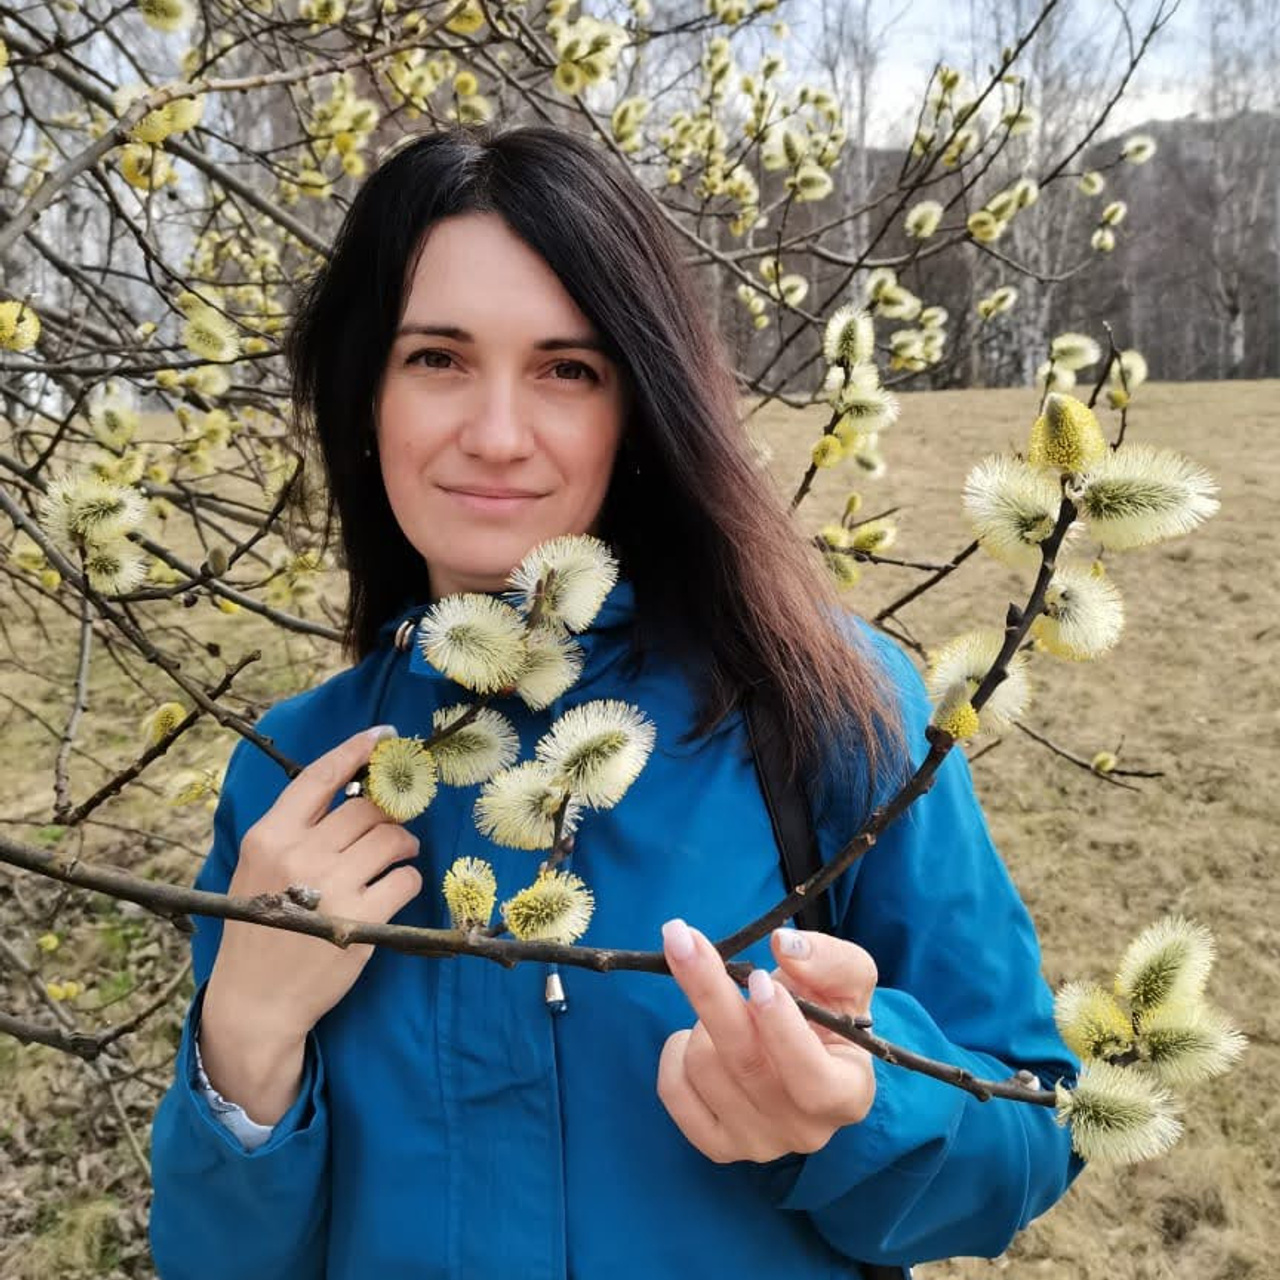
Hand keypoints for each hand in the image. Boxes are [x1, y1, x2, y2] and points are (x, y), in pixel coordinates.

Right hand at [203, 724, 423, 1049]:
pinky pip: (406, 879)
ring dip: (405, 844)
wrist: (256, 1001)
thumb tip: (354, 789)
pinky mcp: (361, 919)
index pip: (320, 777)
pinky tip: (393, 889)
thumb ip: (297, 829)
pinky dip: (408, 879)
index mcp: (269, 836)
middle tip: (392, 827)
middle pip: (367, 808)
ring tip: (398, 856)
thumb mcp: (258, 867)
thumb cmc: (261, 927)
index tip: (386, 736)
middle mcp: (299, 854)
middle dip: (389, 813)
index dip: (357, 750)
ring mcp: (332, 887)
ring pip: (393, 838)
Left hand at [656, 920, 876, 1163]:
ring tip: (729, 1008)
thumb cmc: (831, 1012)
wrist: (806, 1048)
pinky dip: (675, 1051)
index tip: (758, 978)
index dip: (782, 1032)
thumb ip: (829, 959)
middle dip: (710, 992)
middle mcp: (806, 1131)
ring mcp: (758, 1144)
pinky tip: (701, 1036)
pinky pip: (674, 1091)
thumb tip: (785, 945)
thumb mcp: (849, 978)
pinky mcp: (717, 1144)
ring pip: (704, 1067)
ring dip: (704, 1019)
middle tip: (682, 938)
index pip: (814, 1081)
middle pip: (744, 1063)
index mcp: (848, 1095)